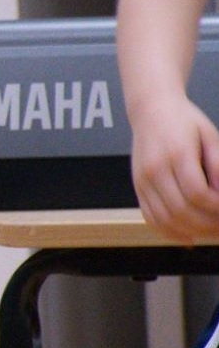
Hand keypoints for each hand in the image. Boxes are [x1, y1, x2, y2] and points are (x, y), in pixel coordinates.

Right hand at [130, 96, 218, 241]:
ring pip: (164, 219)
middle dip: (207, 224)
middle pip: (181, 210)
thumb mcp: (210, 136)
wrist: (151, 110)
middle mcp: (154, 169)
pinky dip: (169, 232)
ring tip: (210, 232)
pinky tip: (187, 237)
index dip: (217, 208)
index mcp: (176, 153)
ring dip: (190, 232)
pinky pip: (150, 218)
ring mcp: (142, 179)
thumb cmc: (184, 121)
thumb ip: (218, 166)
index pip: (197, 193)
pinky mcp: (138, 187)